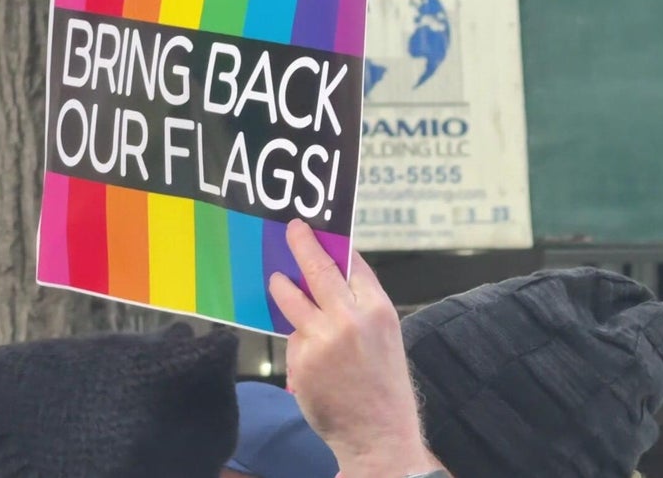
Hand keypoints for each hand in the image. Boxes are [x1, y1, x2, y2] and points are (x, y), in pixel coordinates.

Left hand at [269, 219, 443, 477]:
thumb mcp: (385, 337)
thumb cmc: (383, 384)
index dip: (333, 244)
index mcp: (377, 309)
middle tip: (291, 229)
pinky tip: (311, 357)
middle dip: (301, 243)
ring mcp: (322, 338)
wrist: (378, 433)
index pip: (352, 264)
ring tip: (277, 279)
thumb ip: (360, 307)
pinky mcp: (301, 358)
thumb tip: (328, 280)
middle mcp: (349, 317)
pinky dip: (298, 342)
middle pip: (318, 269)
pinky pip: (292, 338)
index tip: (316, 229)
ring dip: (282, 285)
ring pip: (291, 298)